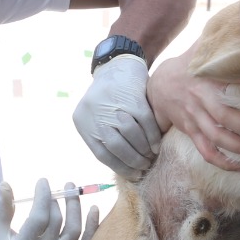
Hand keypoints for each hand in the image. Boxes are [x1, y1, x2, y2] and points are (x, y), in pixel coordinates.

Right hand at [0, 179, 98, 239]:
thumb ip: (2, 209)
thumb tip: (6, 184)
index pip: (39, 218)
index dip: (43, 197)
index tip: (43, 182)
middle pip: (57, 222)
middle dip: (57, 200)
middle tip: (56, 188)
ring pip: (73, 231)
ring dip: (75, 208)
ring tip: (72, 191)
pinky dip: (92, 227)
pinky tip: (94, 210)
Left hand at [73, 53, 161, 178]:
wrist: (117, 64)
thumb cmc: (109, 97)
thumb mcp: (98, 117)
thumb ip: (105, 137)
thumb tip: (124, 166)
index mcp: (83, 122)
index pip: (102, 154)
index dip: (121, 167)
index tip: (134, 175)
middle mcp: (96, 114)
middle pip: (118, 147)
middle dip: (134, 161)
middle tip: (145, 167)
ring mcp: (115, 105)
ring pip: (133, 136)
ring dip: (145, 151)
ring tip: (151, 157)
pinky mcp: (133, 98)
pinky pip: (145, 123)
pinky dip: (152, 137)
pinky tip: (156, 145)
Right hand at [148, 51, 239, 171]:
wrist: (158, 85)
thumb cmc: (190, 66)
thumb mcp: (202, 50)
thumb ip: (221, 40)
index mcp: (205, 81)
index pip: (227, 88)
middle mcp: (199, 102)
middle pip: (225, 119)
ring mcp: (193, 119)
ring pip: (216, 139)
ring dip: (239, 150)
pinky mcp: (190, 132)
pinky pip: (206, 152)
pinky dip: (222, 163)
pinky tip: (239, 167)